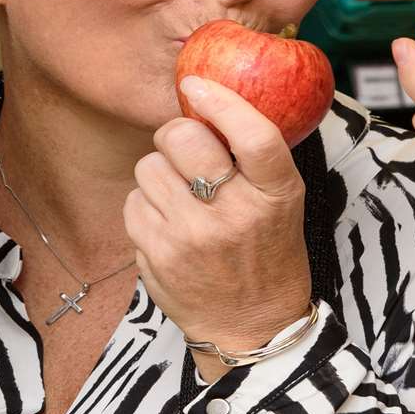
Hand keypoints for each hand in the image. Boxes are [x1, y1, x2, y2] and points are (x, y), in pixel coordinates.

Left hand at [126, 76, 313, 380]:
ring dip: (160, 174)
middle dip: (176, 134)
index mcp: (276, 194)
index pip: (253, 134)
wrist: (252, 328)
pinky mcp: (158, 254)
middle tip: (184, 147)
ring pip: (149, 167)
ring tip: (182, 198)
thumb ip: (253, 157)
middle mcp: (234, 213)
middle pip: (184, 139)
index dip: (221, 101)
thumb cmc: (266, 254)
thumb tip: (207, 100)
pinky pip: (133, 202)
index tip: (196, 85)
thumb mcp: (281, 203)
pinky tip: (168, 224)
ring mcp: (192, 236)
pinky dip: (145, 206)